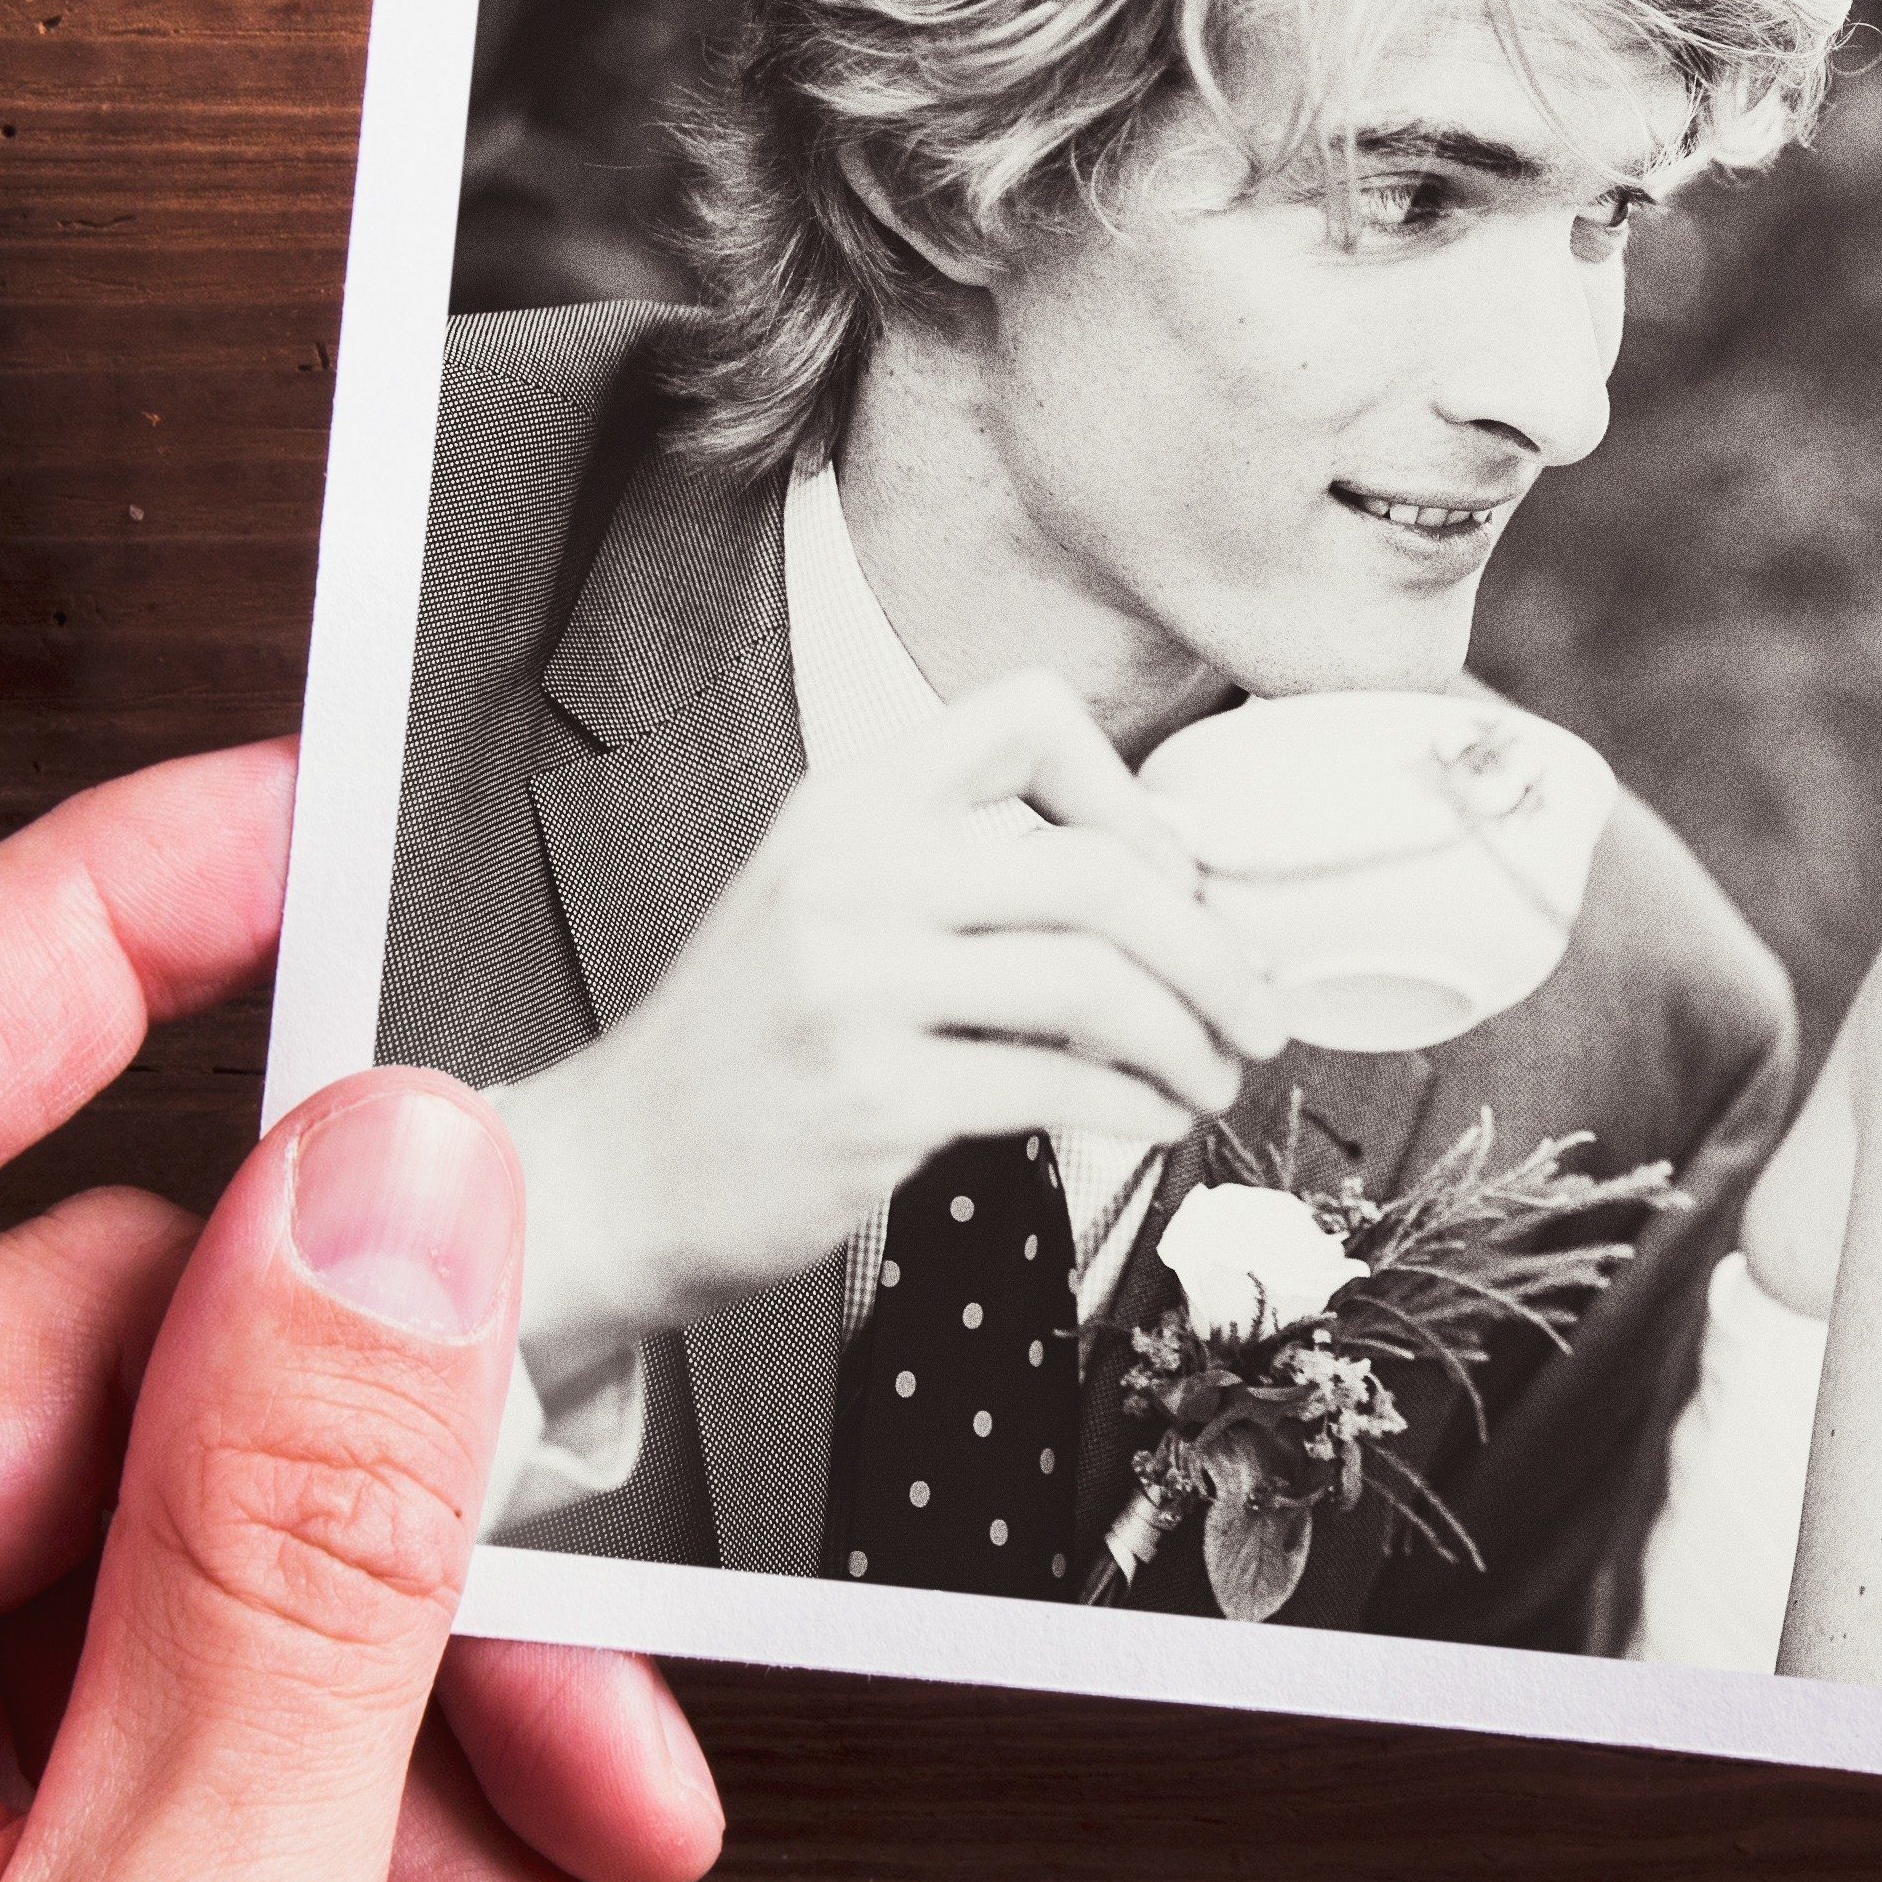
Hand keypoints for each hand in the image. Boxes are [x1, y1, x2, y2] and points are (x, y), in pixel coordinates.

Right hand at [497, 669, 1289, 1348]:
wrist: (625, 1165)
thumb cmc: (754, 1041)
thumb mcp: (831, 905)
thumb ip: (962, 877)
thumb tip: (1166, 888)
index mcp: (849, 801)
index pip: (1026, 716)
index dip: (1129, 792)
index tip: (1173, 877)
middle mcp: (850, 873)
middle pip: (1099, 874)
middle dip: (1211, 952)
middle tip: (1256, 1011)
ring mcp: (855, 986)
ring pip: (1094, 983)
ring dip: (1188, 1039)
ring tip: (1214, 1078)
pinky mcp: (871, 1097)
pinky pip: (1056, 1087)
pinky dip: (1135, 1106)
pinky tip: (1152, 1120)